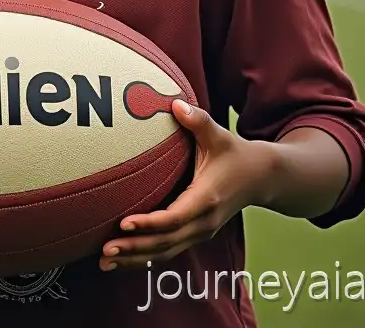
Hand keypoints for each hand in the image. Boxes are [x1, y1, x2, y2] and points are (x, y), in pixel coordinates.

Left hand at [100, 100, 273, 270]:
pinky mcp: (196, 234)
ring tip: (104, 262)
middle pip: (165, 242)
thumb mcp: (218, 133)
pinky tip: (122, 260)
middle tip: (104, 251)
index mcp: (206, 198)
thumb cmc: (233, 152)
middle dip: (134, 248)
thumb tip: (175, 103)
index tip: (123, 222)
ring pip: (165, 252)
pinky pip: (168, 251)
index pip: (174, 217)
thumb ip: (197, 119)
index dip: (148, 223)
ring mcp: (201, 231)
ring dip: (135, 259)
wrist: (260, 177)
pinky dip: (145, 257)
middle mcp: (203, 221)